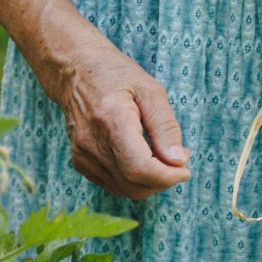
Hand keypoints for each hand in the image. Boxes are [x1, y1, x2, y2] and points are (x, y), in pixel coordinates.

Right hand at [48, 39, 191, 200]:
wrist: (76, 71)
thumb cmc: (116, 75)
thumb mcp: (150, 91)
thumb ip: (165, 127)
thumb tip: (179, 160)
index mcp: (112, 121)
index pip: (140, 169)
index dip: (167, 177)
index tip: (185, 169)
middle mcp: (92, 144)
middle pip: (134, 185)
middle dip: (163, 181)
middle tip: (178, 161)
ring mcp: (83, 156)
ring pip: (125, 190)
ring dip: (151, 182)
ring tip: (163, 158)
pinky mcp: (80, 163)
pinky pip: (114, 184)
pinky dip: (135, 180)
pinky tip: (143, 159)